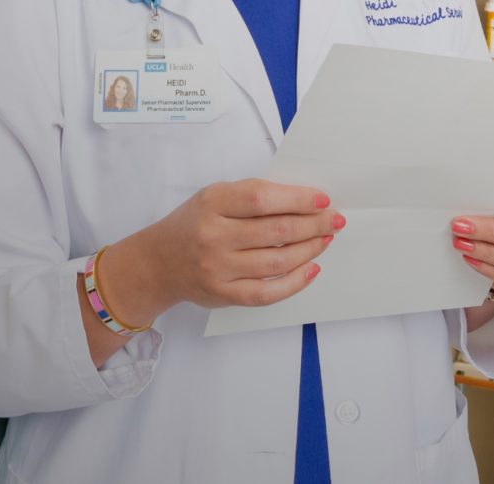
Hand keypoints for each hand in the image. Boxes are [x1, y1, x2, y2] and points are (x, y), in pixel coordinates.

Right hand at [104, 178, 340, 314]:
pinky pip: (269, 291)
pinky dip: (296, 281)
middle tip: (334, 221)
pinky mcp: (224, 294)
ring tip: (325, 240)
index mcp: (212, 203)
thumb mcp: (214, 198)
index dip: (297, 199)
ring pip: (278, 262)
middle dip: (313, 225)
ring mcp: (218, 268)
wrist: (159, 262)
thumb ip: (252, 198)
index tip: (322, 200)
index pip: (262, 199)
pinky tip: (311, 269)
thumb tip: (303, 202)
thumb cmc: (194, 225)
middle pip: (276, 231)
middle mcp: (213, 236)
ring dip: (310, 250)